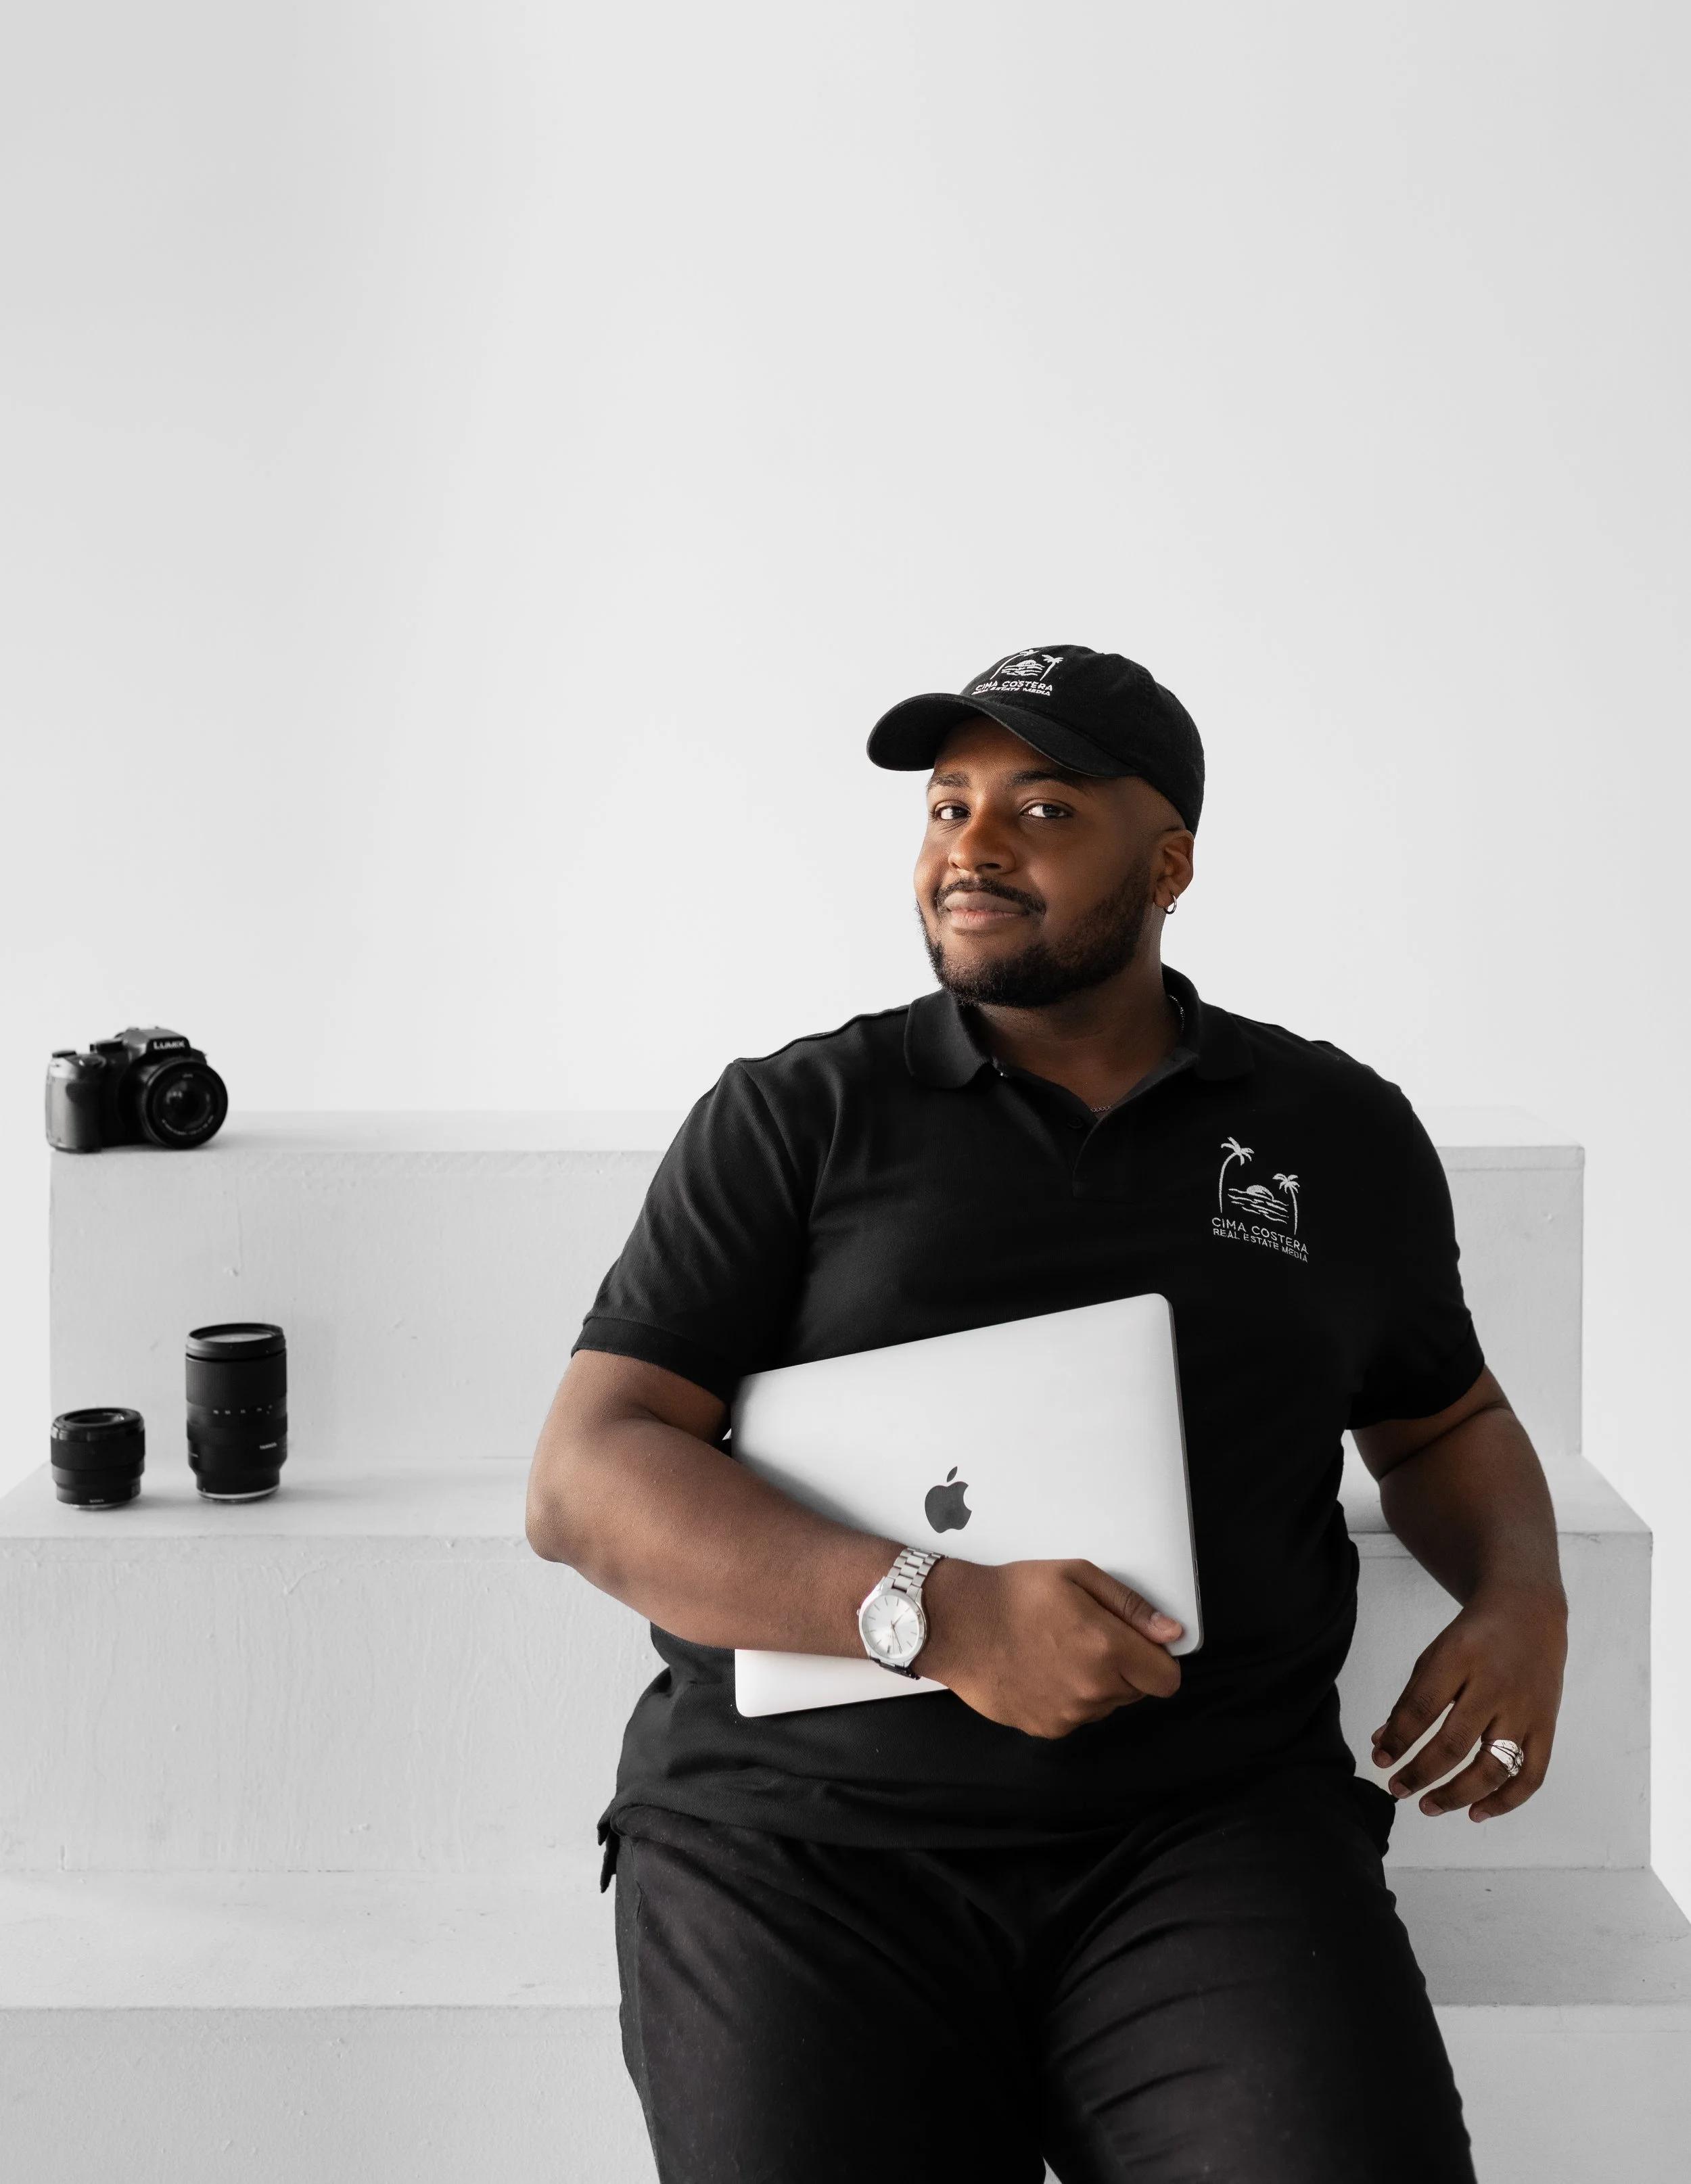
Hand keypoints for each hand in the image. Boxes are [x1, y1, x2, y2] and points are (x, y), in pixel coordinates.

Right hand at [919, 1558, 1182, 1739]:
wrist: (957, 1623)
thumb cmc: (1013, 1594)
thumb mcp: (1077, 1576)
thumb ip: (1131, 1607)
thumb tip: (1170, 1633)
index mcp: (1108, 1648)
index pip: (1167, 1678)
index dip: (1157, 1659)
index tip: (1139, 1644)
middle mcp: (1094, 1689)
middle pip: (1138, 1691)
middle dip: (1124, 1666)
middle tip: (1088, 1636)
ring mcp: (1070, 1714)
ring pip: (1106, 1704)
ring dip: (1096, 1683)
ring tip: (1059, 1650)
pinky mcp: (1047, 1727)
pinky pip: (1077, 1715)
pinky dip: (1068, 1697)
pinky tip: (1042, 1670)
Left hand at [1370, 1583, 1566, 1819]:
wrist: (1529, 1614)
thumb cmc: (1473, 1638)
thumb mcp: (1435, 1655)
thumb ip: (1410, 1700)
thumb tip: (1381, 1744)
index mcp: (1459, 1658)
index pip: (1423, 1708)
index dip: (1398, 1739)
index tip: (1380, 1761)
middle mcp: (1495, 1686)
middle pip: (1455, 1743)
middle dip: (1421, 1773)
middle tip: (1397, 1789)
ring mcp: (1525, 1710)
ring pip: (1493, 1767)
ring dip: (1458, 1795)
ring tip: (1428, 1807)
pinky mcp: (1547, 1727)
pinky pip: (1531, 1775)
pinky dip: (1505, 1801)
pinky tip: (1476, 1813)